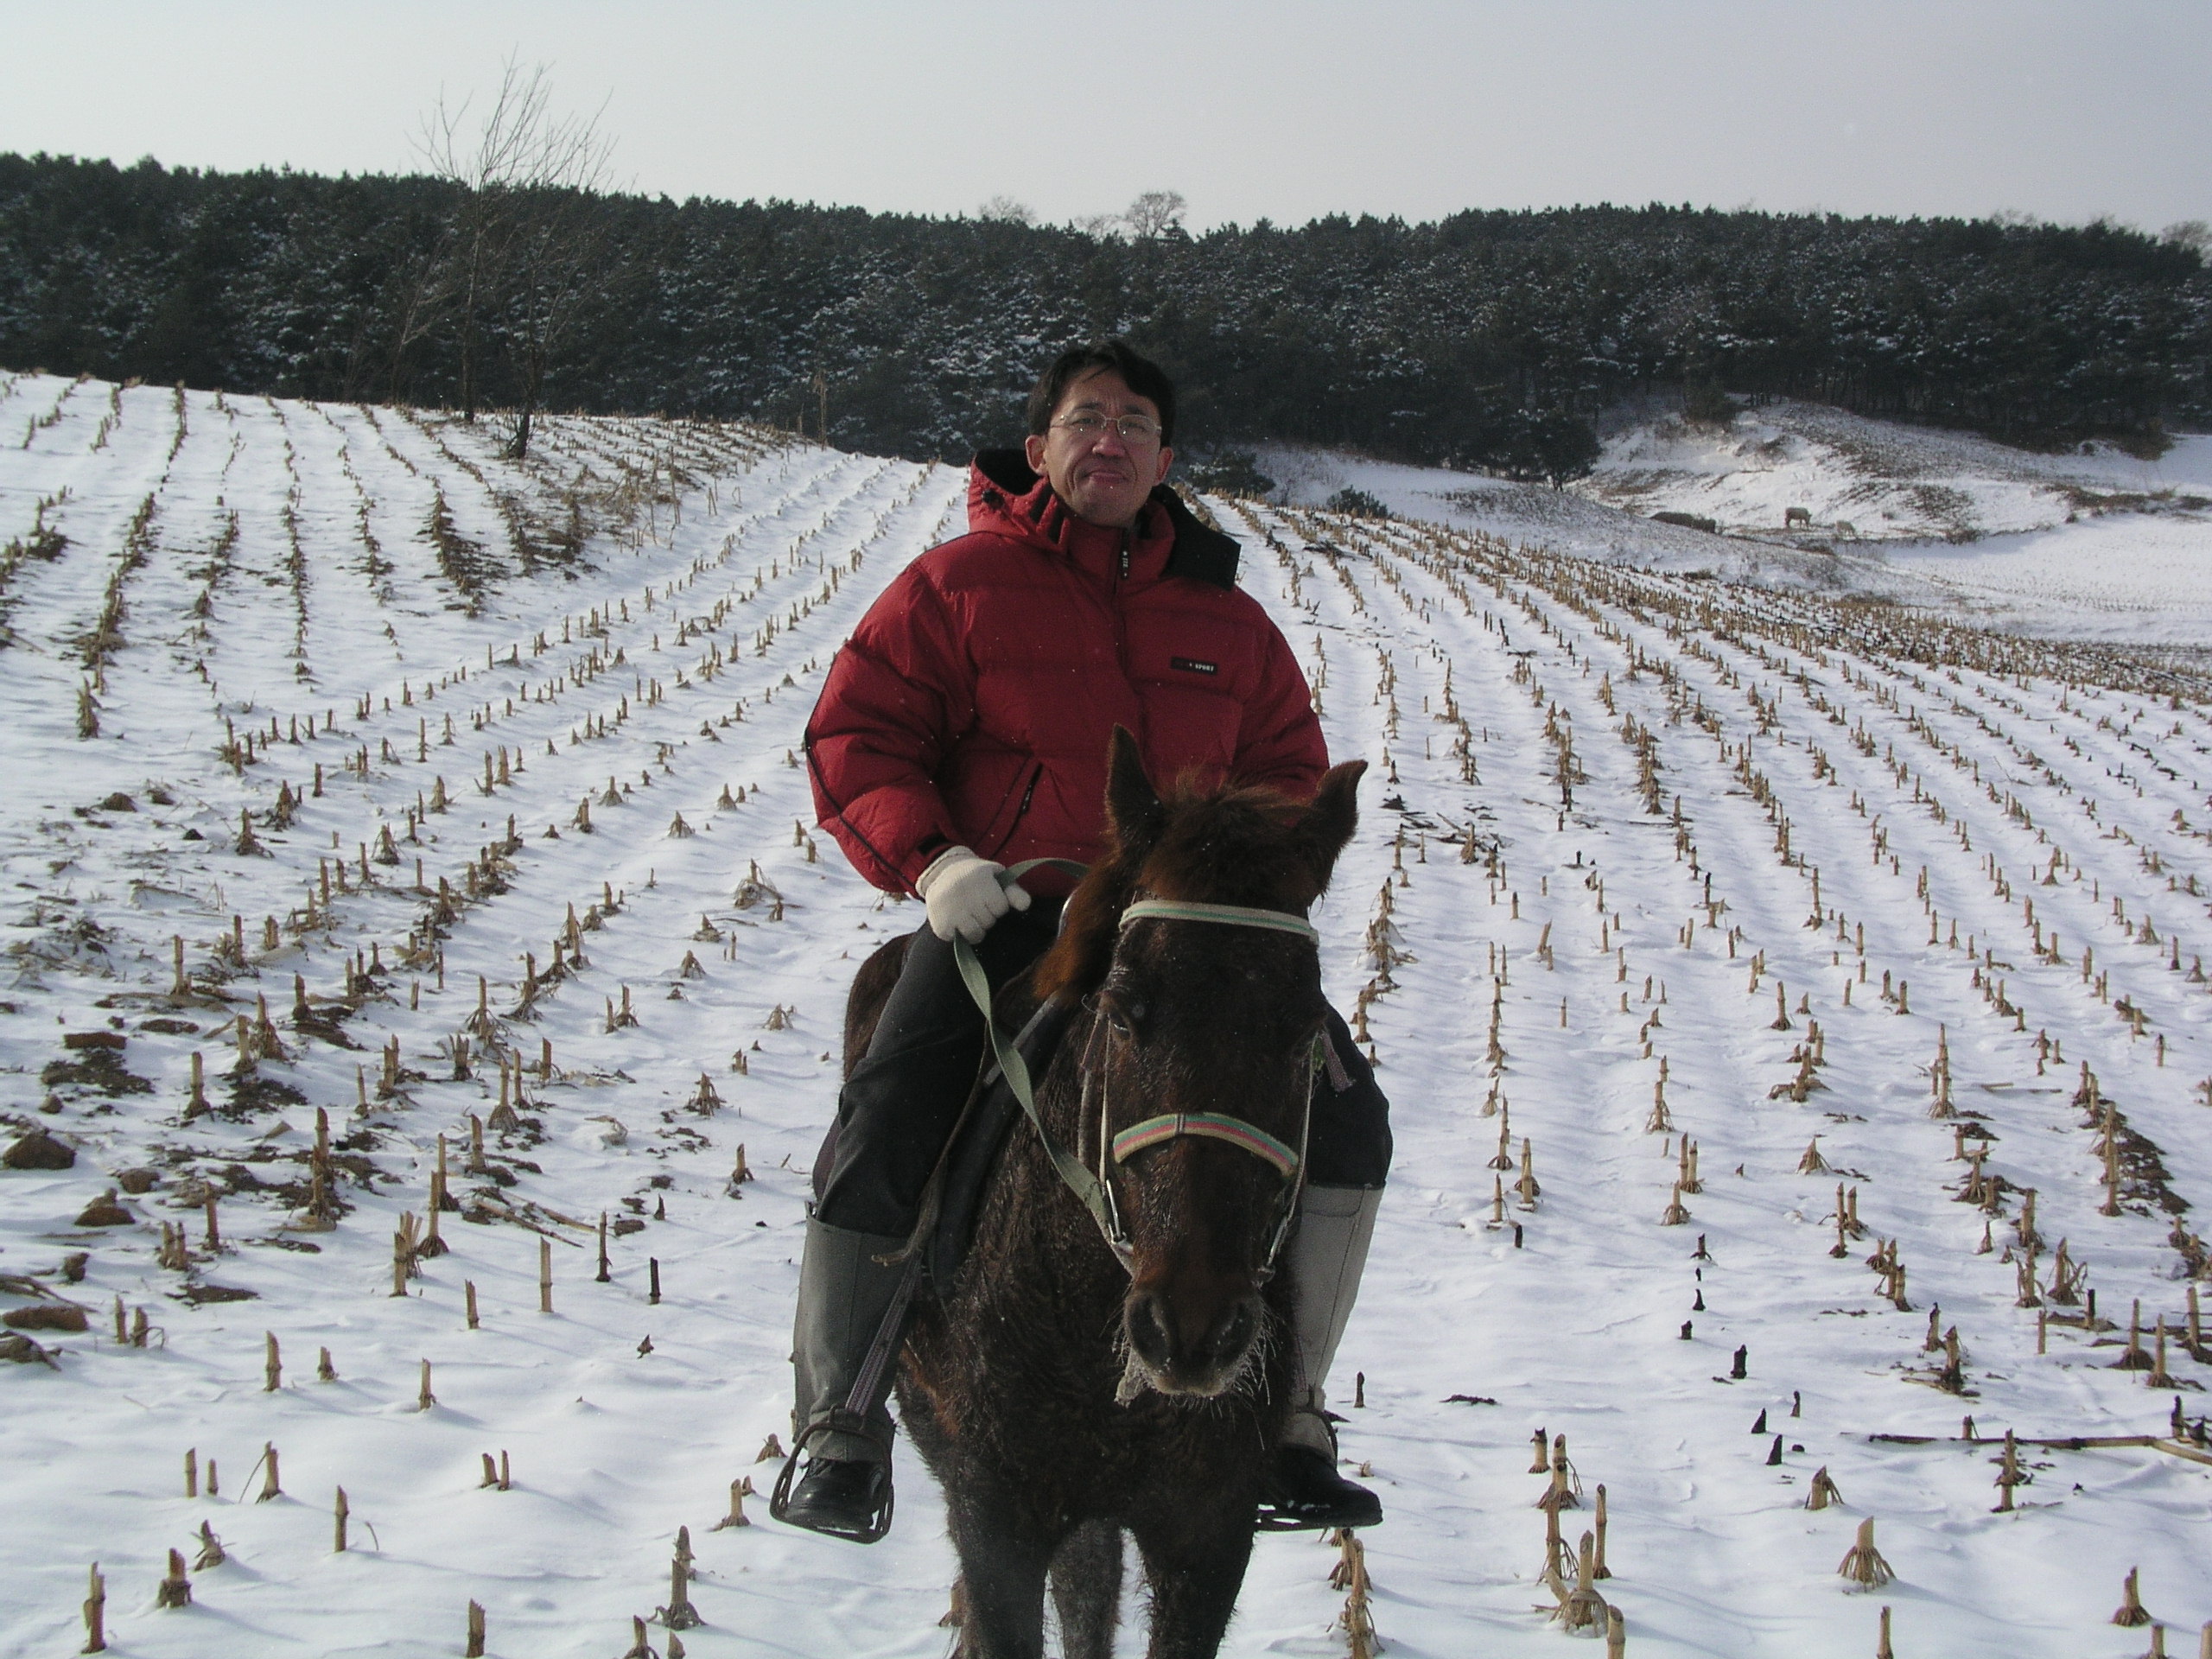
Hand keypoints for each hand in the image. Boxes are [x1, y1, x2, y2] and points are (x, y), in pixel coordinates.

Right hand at [914, 846, 1029, 942]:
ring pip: (975, 934)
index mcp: (981, 879)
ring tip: (970, 916)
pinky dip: (958, 933)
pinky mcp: (940, 924)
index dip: (998, 905)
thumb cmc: (977, 876)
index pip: (1001, 908)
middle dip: (987, 916)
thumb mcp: (996, 876)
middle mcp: (964, 894)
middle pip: (988, 922)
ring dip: (976, 929)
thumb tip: (1025, 905)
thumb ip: (1013, 891)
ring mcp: (950, 911)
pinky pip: (958, 939)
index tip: (989, 897)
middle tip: (977, 905)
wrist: (942, 873)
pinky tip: (955, 920)